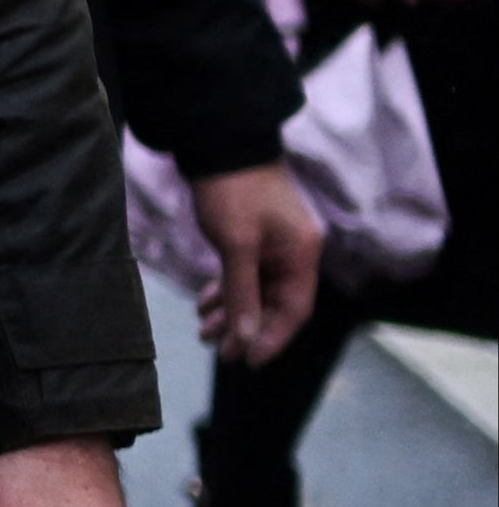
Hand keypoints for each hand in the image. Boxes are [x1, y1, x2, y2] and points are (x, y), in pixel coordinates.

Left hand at [186, 161, 325, 364]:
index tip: (249, 361)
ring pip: (255, 291)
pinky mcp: (251, 238)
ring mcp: (272, 246)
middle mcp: (293, 254)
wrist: (218, 145)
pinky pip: (242, 275)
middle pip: (274, 304)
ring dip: (232, 312)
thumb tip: (246, 336)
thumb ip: (243, 291)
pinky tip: (204, 305)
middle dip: (247, 329)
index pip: (294, 310)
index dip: (272, 338)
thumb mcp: (237, 244)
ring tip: (204, 333)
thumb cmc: (233, 191)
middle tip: (220, 353)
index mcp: (302, 255)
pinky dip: (225, 291)